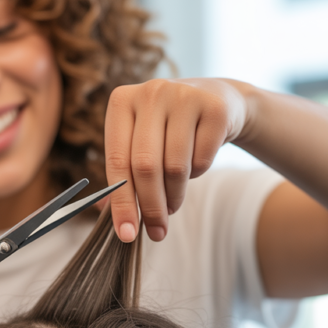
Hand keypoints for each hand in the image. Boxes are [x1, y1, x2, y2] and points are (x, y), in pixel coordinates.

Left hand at [104, 78, 248, 241]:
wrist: (216, 100)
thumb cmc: (167, 131)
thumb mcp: (140, 144)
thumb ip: (123, 176)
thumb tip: (110, 218)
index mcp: (121, 101)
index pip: (116, 161)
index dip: (121, 203)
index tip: (126, 235)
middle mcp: (150, 92)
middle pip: (145, 166)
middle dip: (150, 207)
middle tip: (156, 231)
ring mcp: (184, 95)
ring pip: (175, 167)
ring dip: (174, 196)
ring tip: (173, 203)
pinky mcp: (215, 107)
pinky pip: (202, 160)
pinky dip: (198, 174)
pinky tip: (195, 164)